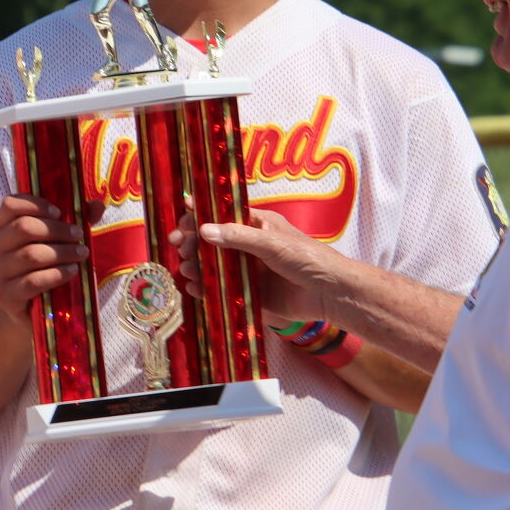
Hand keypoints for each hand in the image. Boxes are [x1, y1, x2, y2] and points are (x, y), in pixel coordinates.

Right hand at [0, 194, 88, 325]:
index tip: (60, 213)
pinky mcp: (4, 295)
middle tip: (78, 236)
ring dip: (61, 253)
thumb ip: (75, 223)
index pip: (10, 205)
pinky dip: (55, 275)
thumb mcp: (59, 243)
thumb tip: (97, 206)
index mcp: (4, 228)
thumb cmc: (45, 270)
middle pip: (23, 228)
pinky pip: (31, 281)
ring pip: (29, 255)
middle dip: (56, 230)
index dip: (36, 205)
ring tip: (81, 254)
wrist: (30, 310)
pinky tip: (71, 272)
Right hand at [193, 208, 348, 324]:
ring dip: (196, 266)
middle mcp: (248, 246)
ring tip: (187, 269)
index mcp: (255, 224)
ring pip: (213, 266)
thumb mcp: (271, 242)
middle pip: (212, 242)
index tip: (181, 222)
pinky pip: (221, 290)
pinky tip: (194, 289)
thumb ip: (238, 236)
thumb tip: (204, 230)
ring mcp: (247, 270)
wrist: (329, 293)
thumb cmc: (306, 257)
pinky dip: (205, 289)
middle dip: (193, 244)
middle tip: (180, 247)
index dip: (199, 217)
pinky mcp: (248, 293)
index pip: (221, 216)